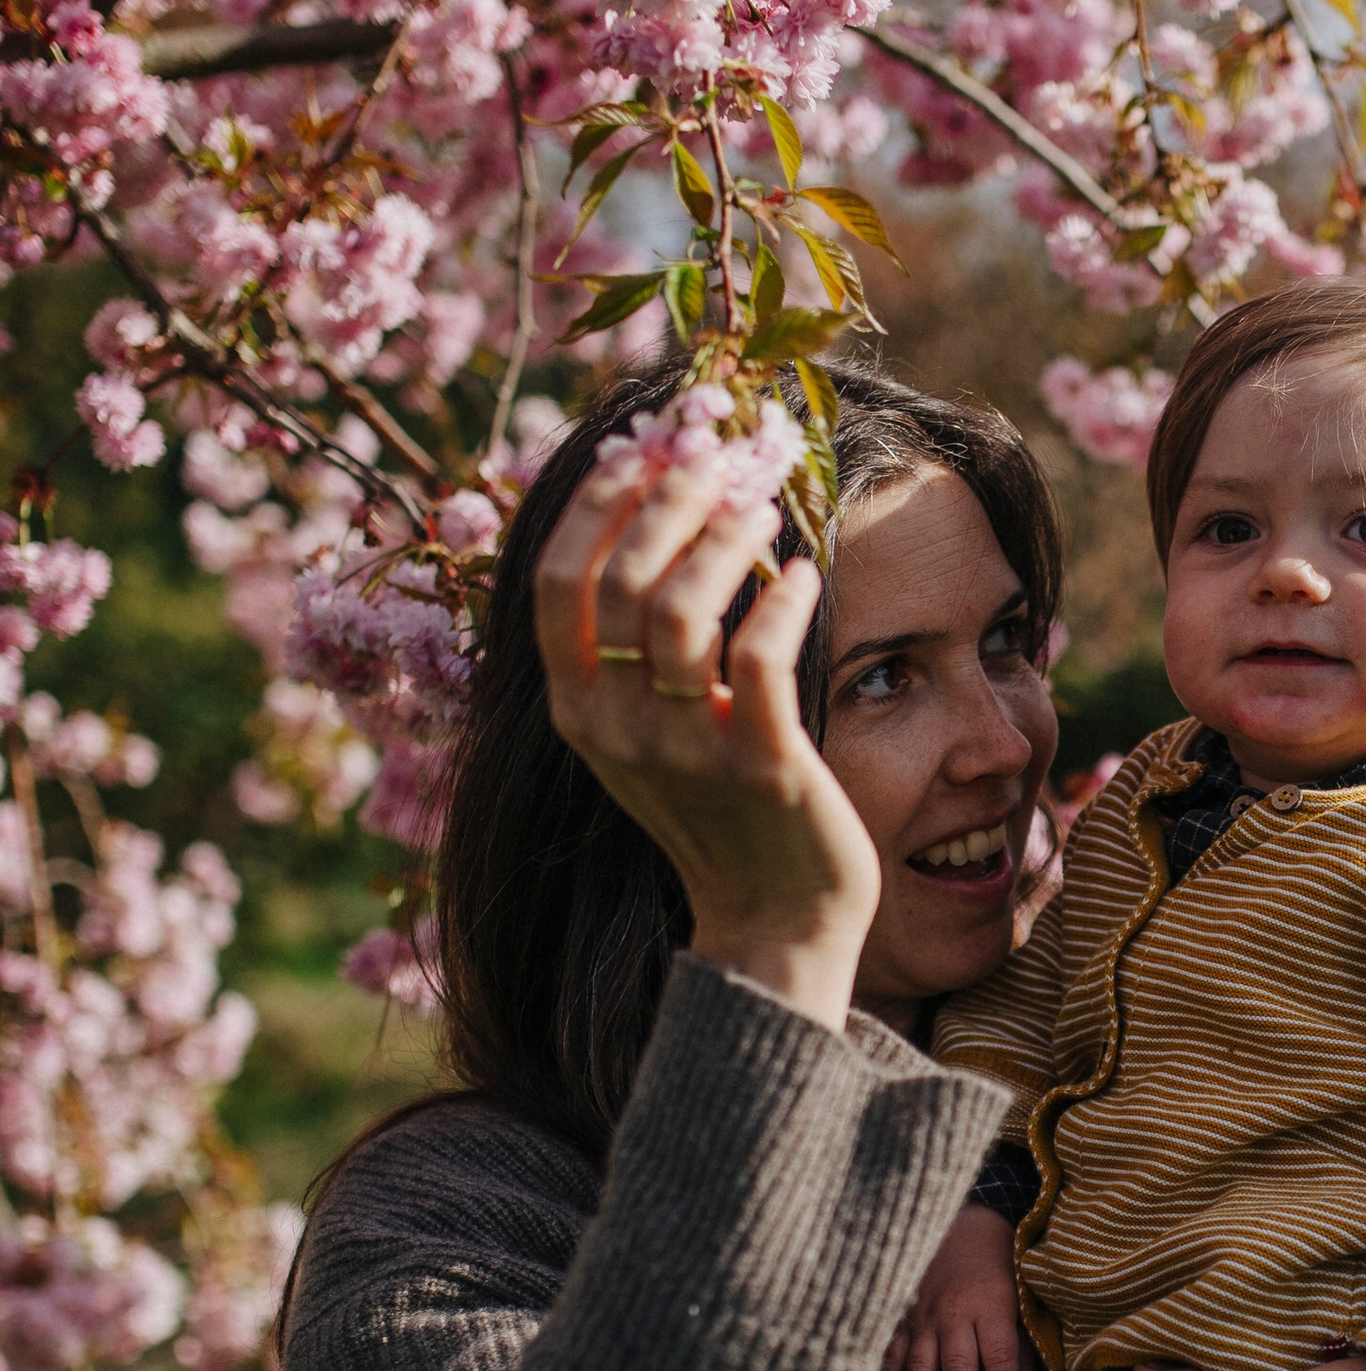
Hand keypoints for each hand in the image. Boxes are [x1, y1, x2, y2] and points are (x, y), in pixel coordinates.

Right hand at [535, 458, 878, 1031]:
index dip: (599, 503)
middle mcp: (616, 728)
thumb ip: (637, 647)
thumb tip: (652, 518)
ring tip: (761, 508)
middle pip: (619, 579)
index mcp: (579, 712)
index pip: (558, 581)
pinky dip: (782, 601)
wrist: (774, 922)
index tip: (644, 448)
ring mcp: (685, 748)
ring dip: (723, 539)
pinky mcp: (761, 764)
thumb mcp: (651, 731)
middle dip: (667, 500)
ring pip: (679, 609)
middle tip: (714, 459)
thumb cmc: (722, 813)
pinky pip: (759, 655)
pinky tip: (803, 575)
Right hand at [879, 1202, 1026, 1370]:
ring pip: (920, 1364)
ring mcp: (922, 1316)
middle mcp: (952, 1313)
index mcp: (989, 1305)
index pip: (999, 1356)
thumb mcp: (1021, 1301)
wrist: (962, 1224)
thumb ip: (1025, 1351)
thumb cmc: (998, 1266)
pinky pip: (892, 1354)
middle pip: (958, 1365)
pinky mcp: (902, 1317)